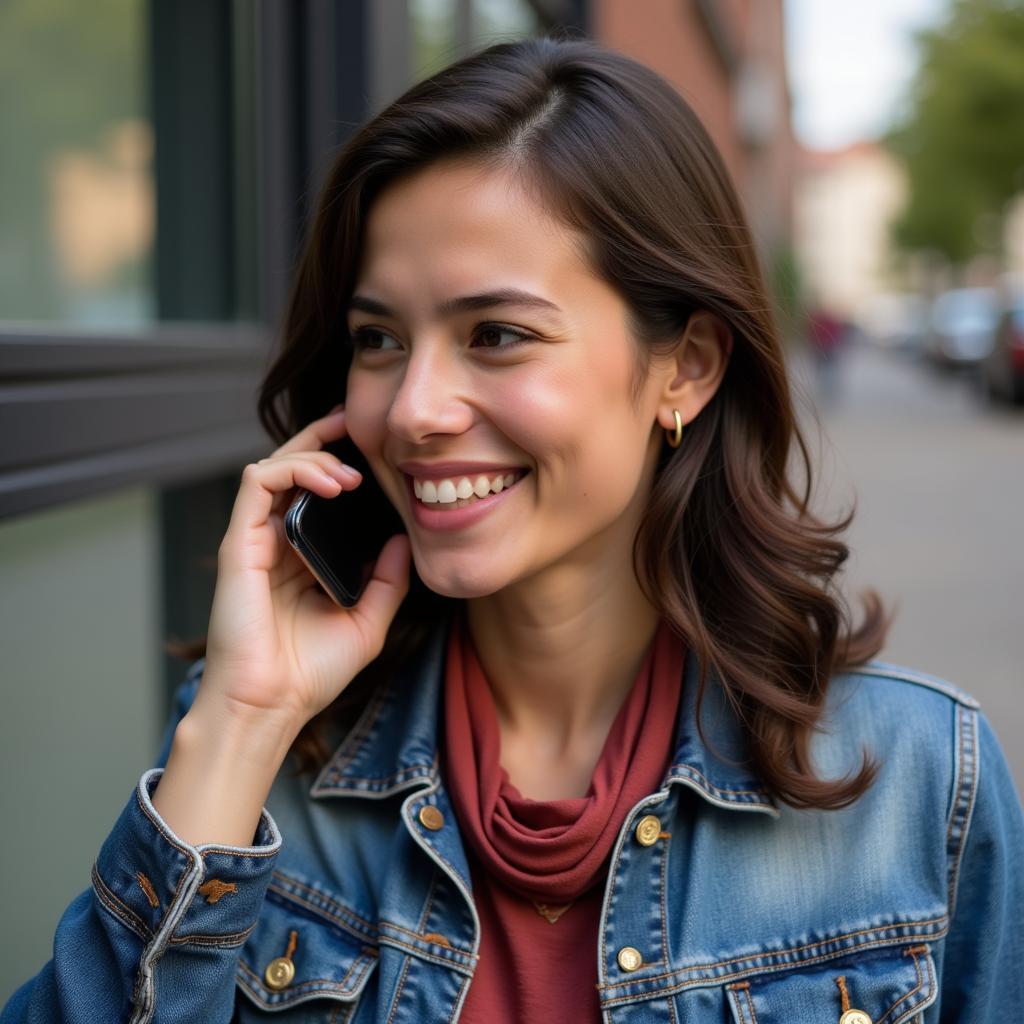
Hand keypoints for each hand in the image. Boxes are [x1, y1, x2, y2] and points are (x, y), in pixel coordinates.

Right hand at [195, 406, 410, 734]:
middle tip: (359, 425)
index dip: (339, 463)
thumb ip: (387, 580)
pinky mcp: (239, 542)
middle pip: (293, 468)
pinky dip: (294, 469)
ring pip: (275, 466)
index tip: (374, 449)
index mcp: (301, 557)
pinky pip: (258, 482)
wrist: (271, 705)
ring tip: (350, 473)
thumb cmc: (311, 672)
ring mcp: (255, 540)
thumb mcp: (368, 621)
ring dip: (314, 455)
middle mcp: (276, 542)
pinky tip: (331, 483)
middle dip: (324, 438)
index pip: (316, 493)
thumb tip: (402, 538)